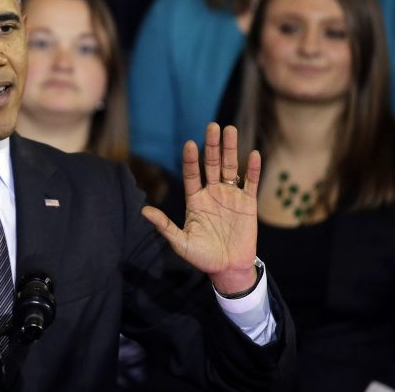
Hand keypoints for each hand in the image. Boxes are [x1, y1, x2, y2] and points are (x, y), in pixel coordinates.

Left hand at [142, 123, 260, 294]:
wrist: (228, 269)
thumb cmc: (202, 257)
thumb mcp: (180, 243)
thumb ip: (165, 226)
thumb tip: (143, 211)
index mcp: (195, 199)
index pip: (192, 174)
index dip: (191, 160)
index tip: (190, 144)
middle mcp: (212, 193)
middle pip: (212, 164)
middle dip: (212, 145)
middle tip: (212, 125)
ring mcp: (230, 196)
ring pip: (230, 167)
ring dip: (230, 149)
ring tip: (229, 129)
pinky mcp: (248, 204)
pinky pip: (251, 183)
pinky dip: (252, 169)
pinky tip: (252, 153)